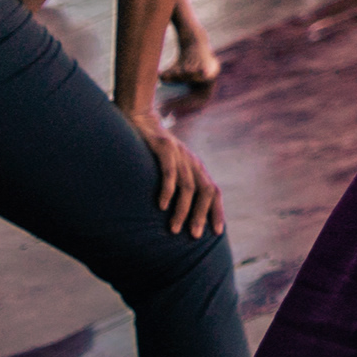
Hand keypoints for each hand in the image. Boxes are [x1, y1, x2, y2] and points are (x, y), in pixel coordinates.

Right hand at [127, 106, 223, 238]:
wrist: (140, 120)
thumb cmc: (152, 152)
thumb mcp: (170, 168)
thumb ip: (177, 186)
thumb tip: (177, 216)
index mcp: (196, 169)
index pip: (213, 191)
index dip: (217, 211)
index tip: (217, 233)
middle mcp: (191, 162)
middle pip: (205, 190)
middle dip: (201, 215)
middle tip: (194, 236)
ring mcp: (179, 154)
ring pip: (188, 185)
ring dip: (182, 209)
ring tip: (173, 229)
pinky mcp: (163, 147)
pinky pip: (169, 170)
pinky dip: (167, 189)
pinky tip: (161, 205)